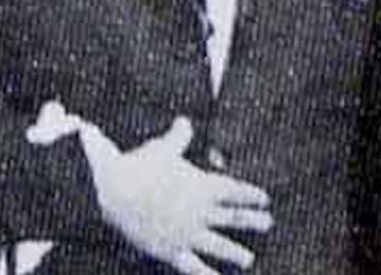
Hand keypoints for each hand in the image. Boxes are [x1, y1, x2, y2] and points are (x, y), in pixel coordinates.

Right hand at [83, 118, 272, 273]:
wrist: (112, 190)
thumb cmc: (138, 165)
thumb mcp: (162, 148)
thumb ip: (178, 137)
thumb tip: (185, 121)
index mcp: (203, 186)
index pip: (236, 192)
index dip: (252, 195)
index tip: (264, 199)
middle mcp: (201, 213)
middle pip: (235, 218)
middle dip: (253, 221)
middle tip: (267, 223)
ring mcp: (188, 234)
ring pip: (220, 246)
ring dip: (236, 253)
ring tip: (247, 259)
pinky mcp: (170, 250)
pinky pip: (193, 267)